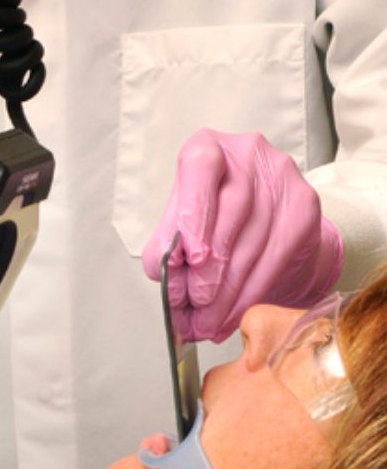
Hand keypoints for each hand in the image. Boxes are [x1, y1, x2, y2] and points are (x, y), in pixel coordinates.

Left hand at [142, 129, 343, 342]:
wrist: (269, 222)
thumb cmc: (216, 219)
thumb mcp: (183, 224)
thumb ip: (168, 243)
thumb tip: (163, 274)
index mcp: (206, 148)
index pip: (200, 167)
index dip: (195, 213)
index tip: (190, 256)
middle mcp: (246, 153)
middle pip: (232, 211)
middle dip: (211, 266)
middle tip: (197, 304)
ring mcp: (280, 176)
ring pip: (254, 239)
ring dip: (229, 289)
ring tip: (209, 320)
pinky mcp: (304, 205)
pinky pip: (277, 256)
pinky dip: (251, 292)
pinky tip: (235, 314)